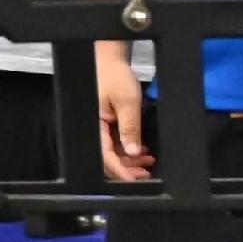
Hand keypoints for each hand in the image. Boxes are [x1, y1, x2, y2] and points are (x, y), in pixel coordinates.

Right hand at [96, 48, 151, 181]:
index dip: (119, 170)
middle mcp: (94, 129)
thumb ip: (130, 128)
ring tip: (149, 163)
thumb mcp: (127, 102)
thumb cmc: (116, 77)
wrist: (110, 60)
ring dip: (130, 161)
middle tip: (146, 174)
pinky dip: (129, 150)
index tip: (135, 181)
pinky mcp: (106, 125)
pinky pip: (115, 144)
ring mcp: (100, 128)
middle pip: (107, 158)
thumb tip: (133, 152)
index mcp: (93, 124)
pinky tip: (143, 152)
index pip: (104, 155)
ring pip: (112, 153)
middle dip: (126, 168)